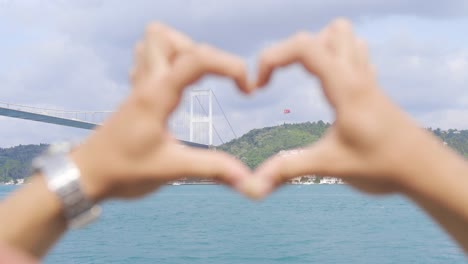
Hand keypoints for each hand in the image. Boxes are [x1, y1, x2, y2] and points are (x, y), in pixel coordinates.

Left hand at [70, 23, 252, 200]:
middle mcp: (146, 83)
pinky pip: (146, 59)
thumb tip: (247, 179)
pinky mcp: (135, 94)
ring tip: (195, 79)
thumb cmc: (123, 172)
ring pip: (152, 42)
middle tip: (211, 80)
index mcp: (156, 96)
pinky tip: (175, 86)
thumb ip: (212, 169)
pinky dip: (165, 62)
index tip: (247, 89)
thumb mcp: (172, 170)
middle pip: (164, 36)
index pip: (197, 58)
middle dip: (198, 51)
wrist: (86, 176)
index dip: (230, 65)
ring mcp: (137, 86)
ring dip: (178, 51)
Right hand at [251, 19, 431, 196]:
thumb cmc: (382, 166)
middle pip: (326, 33)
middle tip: (283, 79)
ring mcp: (367, 80)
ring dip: (319, 49)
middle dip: (294, 50)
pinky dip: (335, 59)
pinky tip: (327, 86)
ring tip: (304, 78)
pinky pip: (355, 55)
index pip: (303, 46)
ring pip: (345, 38)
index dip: (271, 58)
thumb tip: (254, 185)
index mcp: (345, 87)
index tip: (258, 87)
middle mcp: (357, 76)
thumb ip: (290, 169)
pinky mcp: (372, 89)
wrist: (423, 170)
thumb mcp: (330, 166)